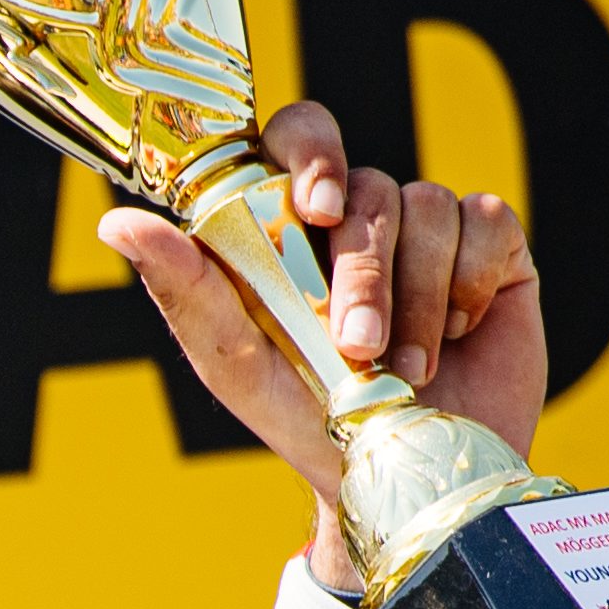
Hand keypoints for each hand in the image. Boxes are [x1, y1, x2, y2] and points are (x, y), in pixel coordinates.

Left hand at [96, 102, 546, 588]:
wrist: (401, 474)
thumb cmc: (307, 419)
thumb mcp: (236, 362)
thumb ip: (185, 288)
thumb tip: (116, 223)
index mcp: (295, 221)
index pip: (301, 134)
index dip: (312, 151)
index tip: (315, 207)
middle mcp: (362, 213)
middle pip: (368, 187)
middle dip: (362, 270)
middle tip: (356, 344)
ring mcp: (430, 225)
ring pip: (428, 208)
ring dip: (416, 301)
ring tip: (404, 370)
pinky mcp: (492, 246)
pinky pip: (487, 224)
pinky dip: (466, 289)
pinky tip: (455, 337)